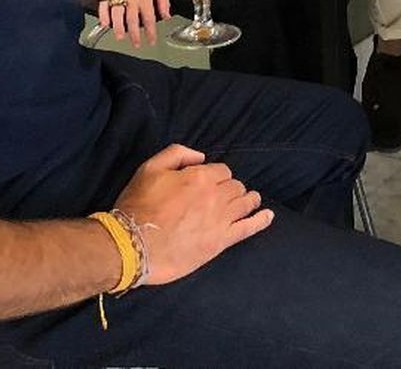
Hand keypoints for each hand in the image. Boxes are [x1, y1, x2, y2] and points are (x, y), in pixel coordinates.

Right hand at [96, 0, 170, 47]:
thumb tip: (167, 15)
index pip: (148, 18)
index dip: (150, 31)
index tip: (152, 41)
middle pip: (132, 20)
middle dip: (134, 34)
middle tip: (136, 45)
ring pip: (118, 14)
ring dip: (119, 27)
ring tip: (120, 37)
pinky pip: (103, 3)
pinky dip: (103, 14)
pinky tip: (104, 23)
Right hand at [113, 144, 272, 285]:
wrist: (131, 246)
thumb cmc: (137, 206)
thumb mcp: (150, 168)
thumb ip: (177, 153)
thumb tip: (201, 156)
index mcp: (200, 177)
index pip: (222, 170)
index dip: (217, 175)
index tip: (209, 182)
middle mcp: (215, 196)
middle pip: (235, 186)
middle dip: (231, 187)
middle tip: (224, 194)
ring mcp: (220, 220)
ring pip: (245, 203)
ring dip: (249, 199)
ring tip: (251, 199)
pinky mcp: (220, 242)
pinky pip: (248, 228)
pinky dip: (261, 221)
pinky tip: (268, 216)